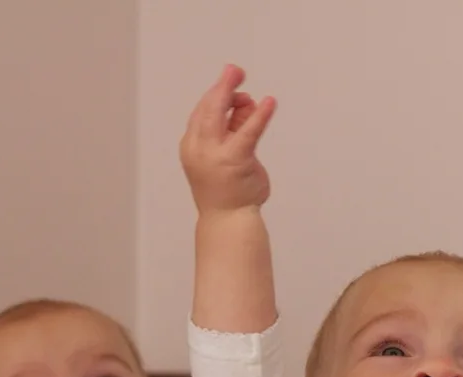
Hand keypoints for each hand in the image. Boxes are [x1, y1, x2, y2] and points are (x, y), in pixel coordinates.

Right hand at [180, 64, 276, 214]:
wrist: (228, 219)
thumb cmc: (226, 188)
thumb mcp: (224, 153)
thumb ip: (232, 128)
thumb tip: (247, 103)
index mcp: (192, 145)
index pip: (202, 112)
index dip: (216, 95)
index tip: (231, 83)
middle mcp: (199, 147)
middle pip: (208, 107)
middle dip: (221, 86)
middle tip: (235, 70)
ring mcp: (214, 153)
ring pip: (219, 113)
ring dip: (233, 93)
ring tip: (245, 81)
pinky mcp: (235, 159)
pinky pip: (248, 132)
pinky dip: (259, 116)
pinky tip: (270, 103)